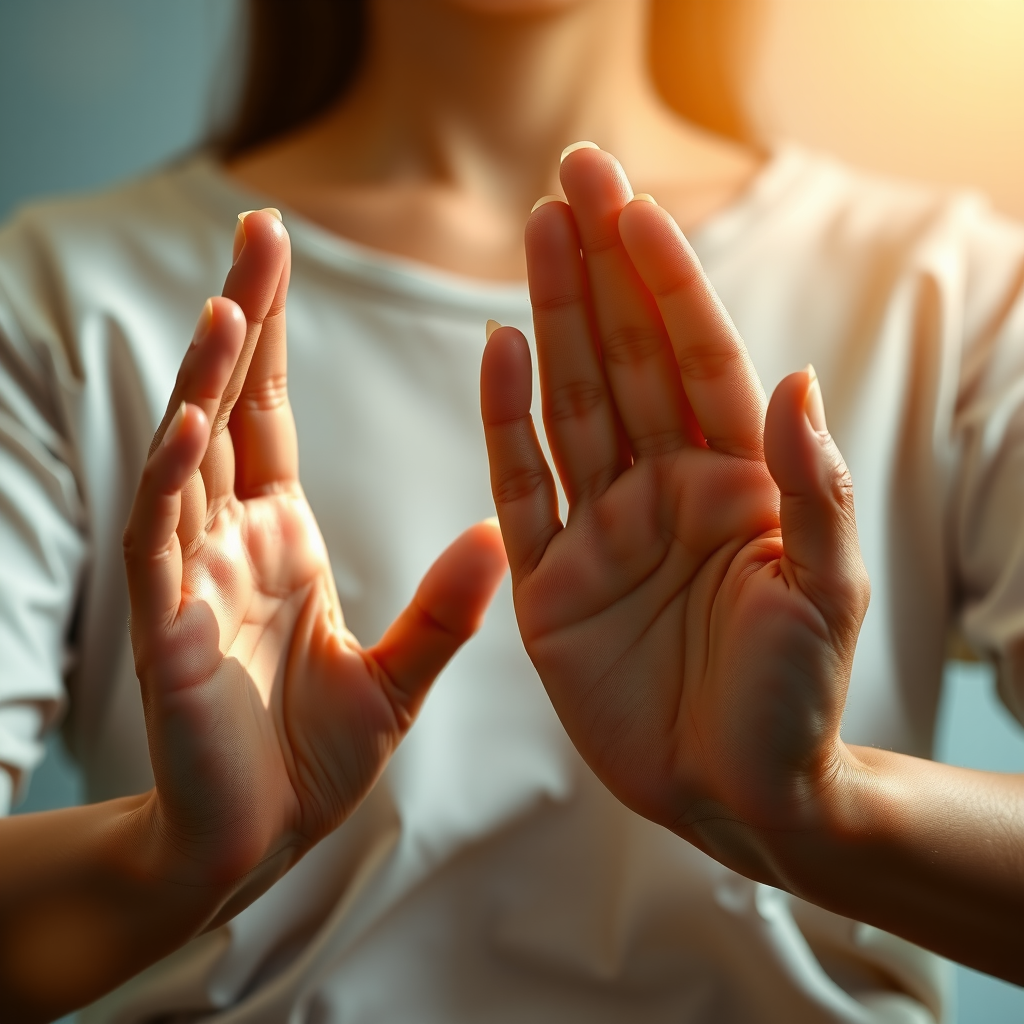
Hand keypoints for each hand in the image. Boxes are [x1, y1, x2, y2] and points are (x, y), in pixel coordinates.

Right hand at [124, 209, 505, 904]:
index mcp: (277, 537)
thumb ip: (443, 609)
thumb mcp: (398, 675)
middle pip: (231, 410)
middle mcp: (229, 541)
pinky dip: (172, 482)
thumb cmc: (312, 756)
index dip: (274, 335)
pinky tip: (191, 422)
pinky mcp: (168, 632)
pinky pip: (163, 541)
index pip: (270, 414)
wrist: (255, 842)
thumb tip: (496, 534)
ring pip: (191, 460)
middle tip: (258, 229)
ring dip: (205, 383)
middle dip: (242, 320)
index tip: (280, 252)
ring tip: (227, 305)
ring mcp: (193, 579)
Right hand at [481, 149, 869, 881]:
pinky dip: (506, 423)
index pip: (697, 360)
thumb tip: (798, 383)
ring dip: (554, 320)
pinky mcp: (549, 580)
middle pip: (625, 361)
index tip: (634, 207)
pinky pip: (522, 488)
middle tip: (572, 180)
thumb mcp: (825, 592)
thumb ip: (813, 489)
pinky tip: (501, 352)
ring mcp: (602, 529)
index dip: (667, 283)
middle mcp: (662, 488)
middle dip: (601, 270)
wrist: (736, 793)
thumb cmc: (796, 698)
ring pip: (570, 406)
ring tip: (538, 236)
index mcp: (735, 480)